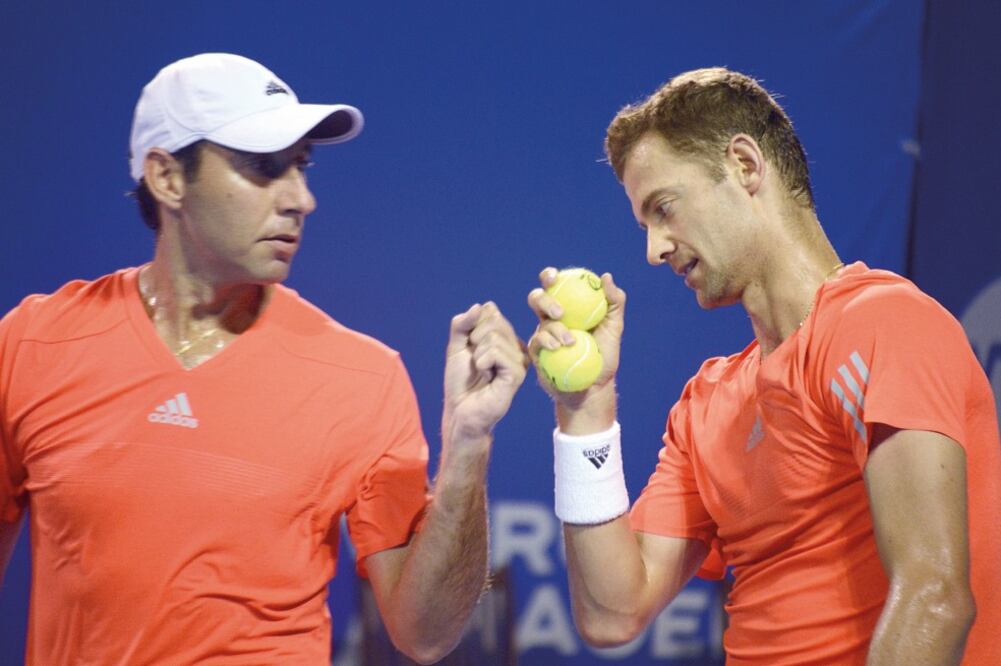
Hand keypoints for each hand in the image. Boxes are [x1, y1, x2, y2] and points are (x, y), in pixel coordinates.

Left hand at [442, 302, 528, 440]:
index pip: (490, 310)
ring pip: (494, 337)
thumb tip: (479, 305)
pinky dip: (482, 363)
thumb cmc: (460, 381)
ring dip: (477, 356)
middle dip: (474, 339)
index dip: (471, 327)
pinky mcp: (517, 374)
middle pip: (493, 319)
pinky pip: (495, 353)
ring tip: (481, 372)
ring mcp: (519, 360)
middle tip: (475, 362)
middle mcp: (516, 346)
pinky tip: (486, 377)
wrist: (460, 410)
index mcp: (505, 337)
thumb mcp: (456, 346)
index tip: (470, 348)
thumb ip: (462, 324)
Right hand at [527, 267, 625, 402]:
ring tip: (571, 341)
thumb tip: (605, 277)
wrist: (594, 388)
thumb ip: (615, 301)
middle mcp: (551, 317)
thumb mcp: (615, 327)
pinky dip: (547, 342)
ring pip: (540, 323)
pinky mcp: (537, 353)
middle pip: (537, 298)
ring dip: (555, 330)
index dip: (549, 276)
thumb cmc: (605, 355)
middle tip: (561, 312)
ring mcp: (542, 335)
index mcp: (567, 306)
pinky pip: (537, 342)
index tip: (555, 277)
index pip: (554, 285)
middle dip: (545, 300)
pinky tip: (557, 347)